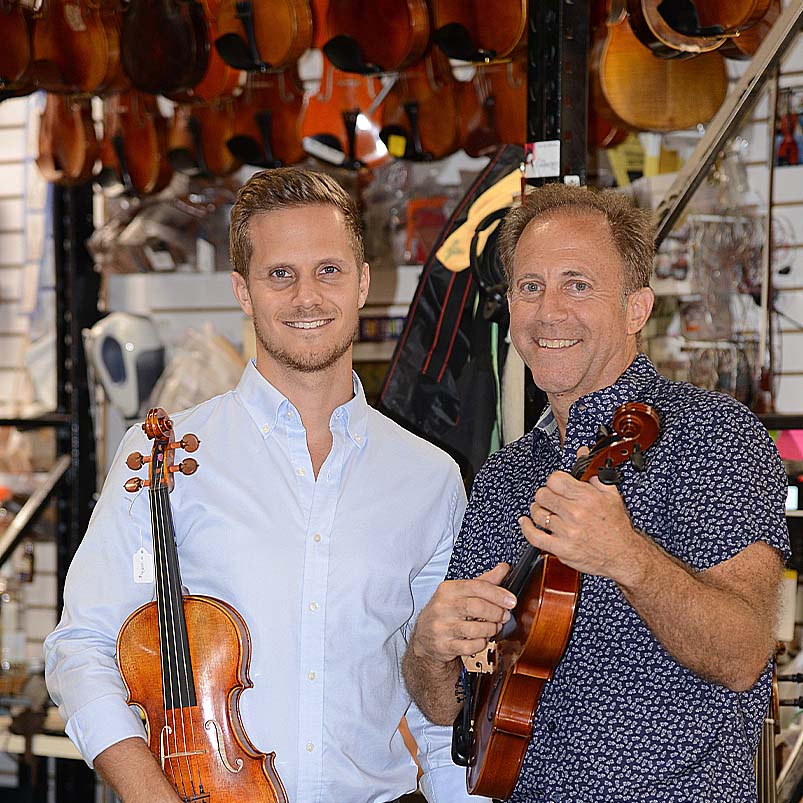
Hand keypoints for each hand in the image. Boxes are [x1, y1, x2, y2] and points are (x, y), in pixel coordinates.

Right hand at [411, 563, 515, 664]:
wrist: (424, 636)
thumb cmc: (448, 611)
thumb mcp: (462, 593)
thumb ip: (484, 581)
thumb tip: (504, 567)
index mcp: (447, 589)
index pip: (476, 586)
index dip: (497, 593)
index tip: (511, 601)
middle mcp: (442, 607)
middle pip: (476, 607)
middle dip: (496, 613)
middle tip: (504, 616)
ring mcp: (441, 627)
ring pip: (475, 629)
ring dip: (491, 629)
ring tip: (493, 627)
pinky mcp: (443, 646)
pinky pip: (470, 647)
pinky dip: (481, 643)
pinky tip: (480, 639)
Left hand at [519, 457, 647, 585]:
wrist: (624, 555)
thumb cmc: (616, 526)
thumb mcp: (611, 495)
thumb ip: (593, 473)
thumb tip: (582, 453)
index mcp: (587, 498)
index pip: (555, 479)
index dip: (554, 481)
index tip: (556, 485)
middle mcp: (575, 513)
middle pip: (542, 495)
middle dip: (545, 495)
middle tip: (550, 498)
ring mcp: (567, 532)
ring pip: (537, 513)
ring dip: (538, 510)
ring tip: (544, 510)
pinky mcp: (561, 549)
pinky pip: (534, 536)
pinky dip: (526, 527)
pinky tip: (526, 522)